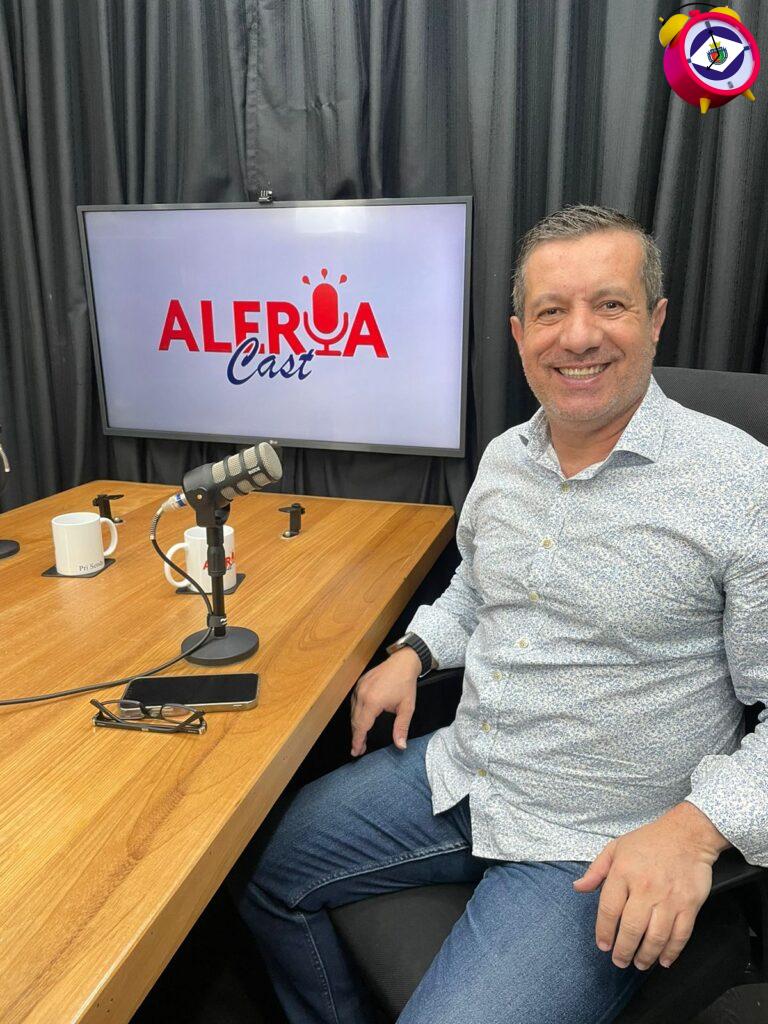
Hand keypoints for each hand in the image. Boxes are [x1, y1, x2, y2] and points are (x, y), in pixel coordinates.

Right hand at [350, 648, 419, 756]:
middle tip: (358, 749)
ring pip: (352, 712)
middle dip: (356, 736)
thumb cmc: (405, 683)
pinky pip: (353, 702)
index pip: (361, 726)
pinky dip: (355, 713)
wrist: (403, 662)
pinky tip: (360, 720)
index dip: (357, 741)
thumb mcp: (407, 708)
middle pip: (355, 721)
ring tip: (360, 738)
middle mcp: (362, 694)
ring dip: (355, 726)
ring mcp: (359, 688)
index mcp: (373, 701)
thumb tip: (401, 745)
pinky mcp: (359, 684)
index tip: (356, 752)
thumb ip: (401, 728)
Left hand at [572, 802, 729, 970]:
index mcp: (623, 872)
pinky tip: (663, 960)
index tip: (603, 945)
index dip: (603, 931)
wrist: (687, 834)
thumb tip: (578, 888)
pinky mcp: (689, 905)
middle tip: (619, 961)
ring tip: (639, 964)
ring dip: (645, 956)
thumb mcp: (616, 848)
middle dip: (623, 950)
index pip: (608, 909)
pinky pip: (680, 935)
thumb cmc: (649, 841)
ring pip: (655, 936)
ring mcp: (669, 898)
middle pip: (630, 928)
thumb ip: (596, 870)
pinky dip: (671, 952)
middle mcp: (645, 887)